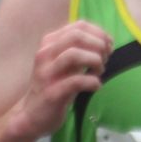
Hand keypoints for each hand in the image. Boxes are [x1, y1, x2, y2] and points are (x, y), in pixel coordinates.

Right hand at [5, 21, 112, 140]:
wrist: (32, 115)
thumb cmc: (54, 85)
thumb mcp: (65, 62)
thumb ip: (80, 49)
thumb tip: (107, 41)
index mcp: (49, 43)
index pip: (79, 26)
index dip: (99, 34)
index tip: (108, 46)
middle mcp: (45, 54)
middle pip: (77, 36)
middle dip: (98, 45)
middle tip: (105, 59)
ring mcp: (46, 73)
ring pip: (74, 54)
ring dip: (95, 61)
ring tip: (99, 71)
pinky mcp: (51, 92)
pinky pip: (76, 81)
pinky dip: (92, 81)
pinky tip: (96, 86)